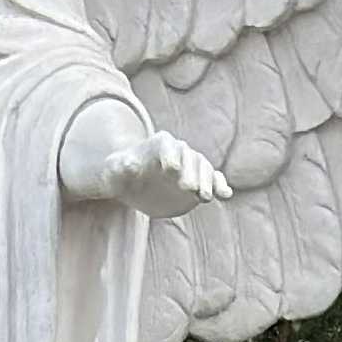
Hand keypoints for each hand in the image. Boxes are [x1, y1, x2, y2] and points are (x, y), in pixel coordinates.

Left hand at [65, 96, 225, 213]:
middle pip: (189, 158)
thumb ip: (121, 166)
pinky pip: (214, 181)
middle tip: (188, 189)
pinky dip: (220, 186)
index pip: (168, 146)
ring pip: (204, 169)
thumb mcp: (115, 171)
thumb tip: (129, 164)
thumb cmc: (121, 174)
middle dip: (190, 172)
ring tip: (204, 197)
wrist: (134, 183)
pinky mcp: (199, 182)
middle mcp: (179, 152)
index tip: (171, 170)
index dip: (170, 156)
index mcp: (159, 144)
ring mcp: (191, 167)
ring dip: (206, 182)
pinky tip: (225, 195)